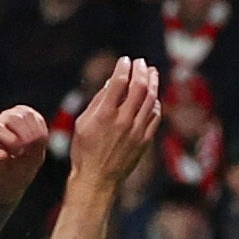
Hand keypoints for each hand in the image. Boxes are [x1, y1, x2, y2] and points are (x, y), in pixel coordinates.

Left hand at [0, 105, 50, 198]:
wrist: (17, 170)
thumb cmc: (8, 172)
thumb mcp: (2, 174)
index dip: (10, 139)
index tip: (18, 153)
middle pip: (11, 117)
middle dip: (25, 134)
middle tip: (31, 149)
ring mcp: (10, 116)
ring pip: (25, 113)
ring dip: (35, 130)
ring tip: (36, 145)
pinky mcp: (24, 115)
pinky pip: (35, 115)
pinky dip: (41, 128)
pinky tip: (41, 140)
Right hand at [62, 58, 162, 208]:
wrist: (98, 178)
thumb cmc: (84, 150)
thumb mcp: (83, 123)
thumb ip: (98, 101)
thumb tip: (111, 82)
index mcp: (104, 114)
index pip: (118, 82)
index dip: (123, 68)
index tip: (125, 60)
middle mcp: (123, 120)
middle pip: (139, 87)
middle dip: (141, 71)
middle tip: (141, 62)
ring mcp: (137, 130)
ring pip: (151, 100)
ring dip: (153, 83)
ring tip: (152, 72)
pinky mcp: (145, 140)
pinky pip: (155, 116)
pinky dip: (155, 103)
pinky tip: (154, 96)